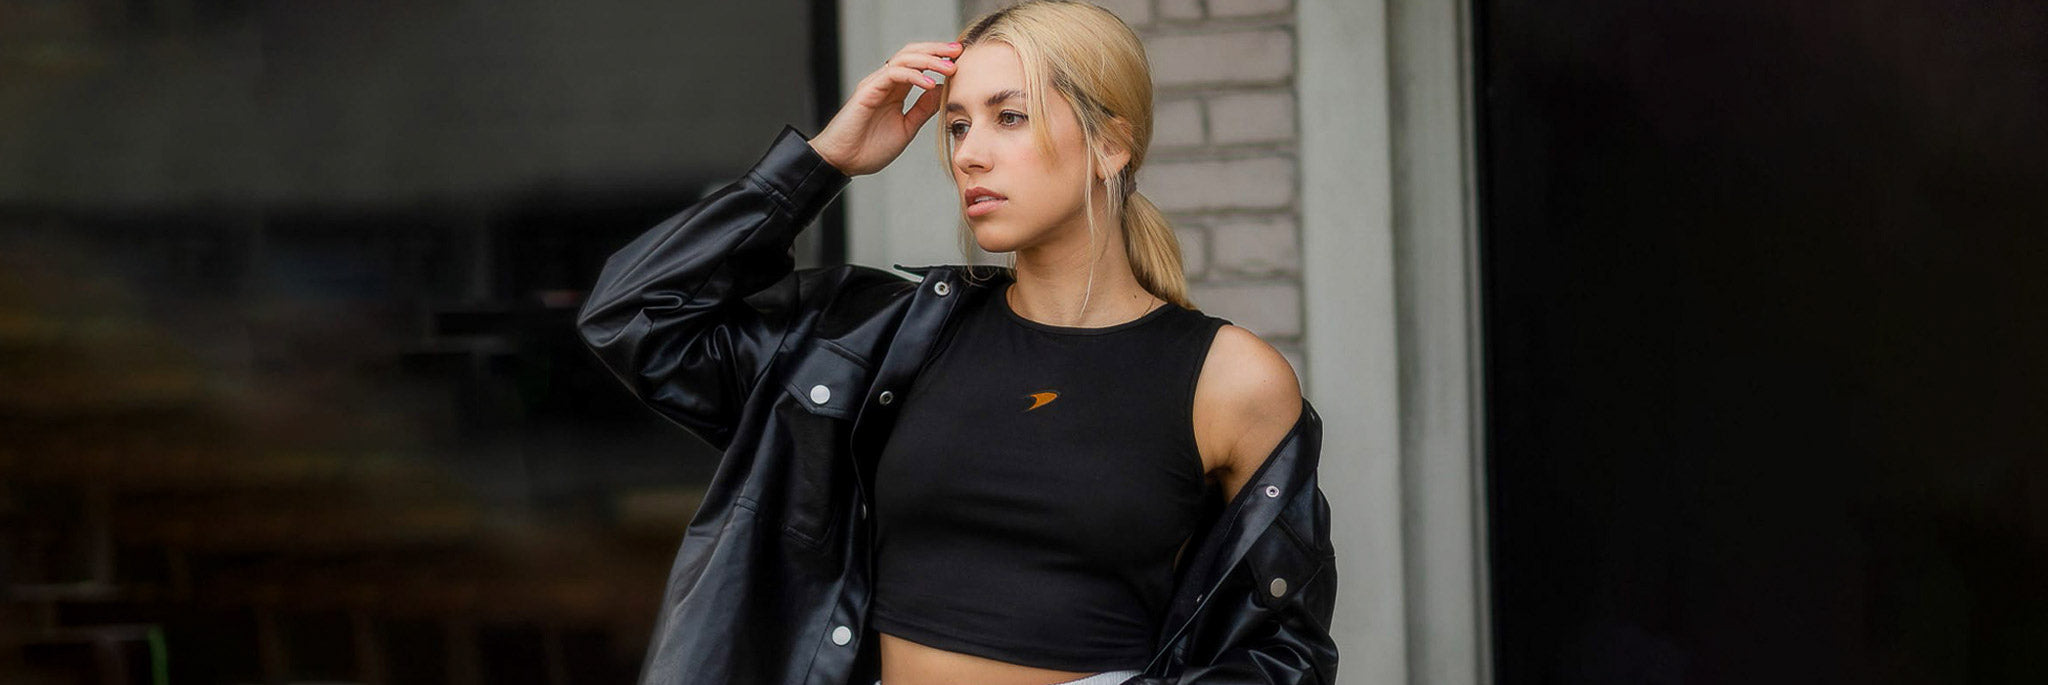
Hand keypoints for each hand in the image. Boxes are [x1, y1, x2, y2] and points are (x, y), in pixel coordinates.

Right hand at [808, 41, 964, 176]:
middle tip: (959, 51)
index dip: (940, 59)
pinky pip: (893, 74)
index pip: (919, 64)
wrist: (843, 162)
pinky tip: (930, 84)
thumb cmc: (869, 149)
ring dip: (929, 60)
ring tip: (949, 67)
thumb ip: (923, 108)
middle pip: (912, 54)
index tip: (962, 60)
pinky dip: (913, 76)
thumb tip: (942, 90)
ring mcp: (875, 84)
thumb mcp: (907, 127)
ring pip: (904, 59)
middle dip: (937, 50)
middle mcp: (885, 82)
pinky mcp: (867, 91)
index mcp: (895, 90)